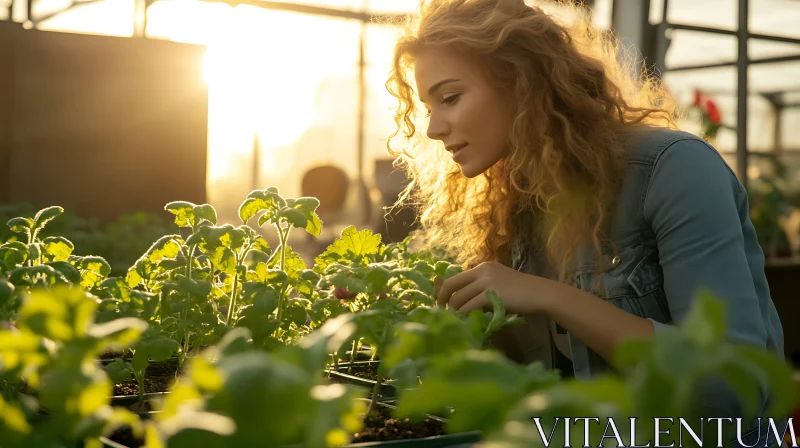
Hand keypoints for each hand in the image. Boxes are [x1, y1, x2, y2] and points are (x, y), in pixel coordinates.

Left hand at [434, 261, 553, 314]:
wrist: (541, 294)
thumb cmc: (522, 293)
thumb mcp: (499, 284)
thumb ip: (482, 288)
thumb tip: (463, 303)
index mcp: (482, 267)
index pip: (455, 278)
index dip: (444, 291)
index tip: (441, 303)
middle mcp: (482, 271)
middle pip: (451, 285)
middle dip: (442, 300)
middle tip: (441, 313)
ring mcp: (486, 282)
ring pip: (459, 298)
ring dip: (454, 312)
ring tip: (454, 321)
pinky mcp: (491, 294)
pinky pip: (470, 307)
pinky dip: (464, 316)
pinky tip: (465, 322)